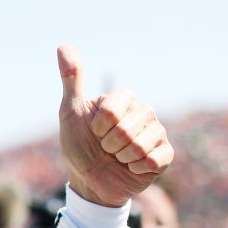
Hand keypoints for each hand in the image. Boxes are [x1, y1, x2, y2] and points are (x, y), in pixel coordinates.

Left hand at [57, 45, 172, 207]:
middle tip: (105, 148)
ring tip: (118, 157)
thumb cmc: (80, 146)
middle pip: (125, 130)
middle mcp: (144, 111)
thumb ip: (71, 81)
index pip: (112, 111)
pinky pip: (153, 160)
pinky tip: (132, 167)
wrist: (90, 181)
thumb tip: (63, 46)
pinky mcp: (165, 155)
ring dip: (121, 158)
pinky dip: (136, 169)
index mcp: (124, 99)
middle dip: (108, 145)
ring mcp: (157, 133)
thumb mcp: (70, 114)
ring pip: (139, 147)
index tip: (93, 131)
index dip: (98, 127)